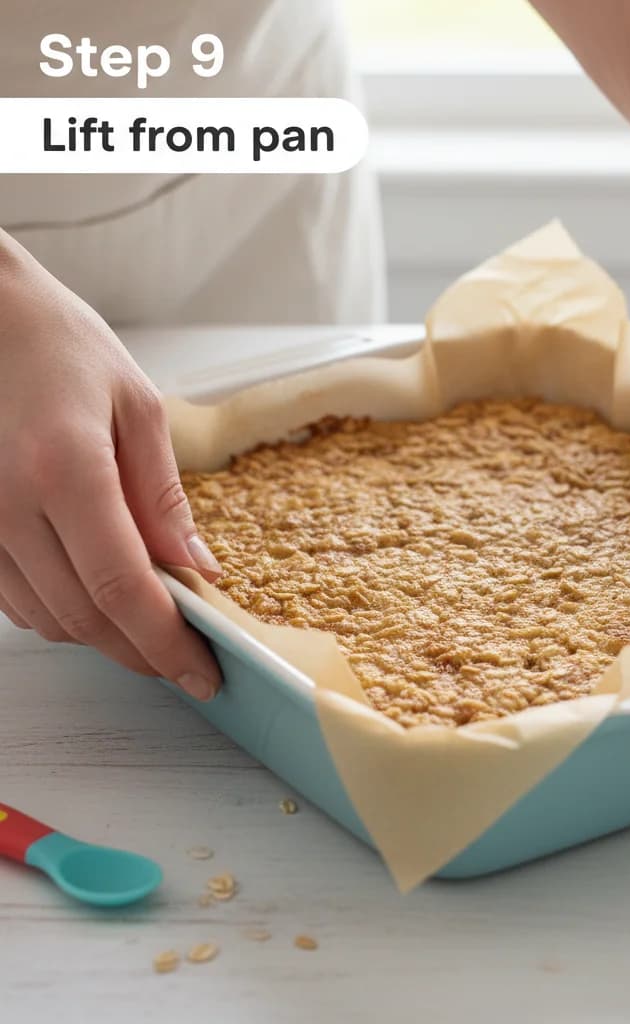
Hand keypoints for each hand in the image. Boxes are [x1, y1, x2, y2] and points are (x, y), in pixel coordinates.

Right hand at [0, 236, 221, 699]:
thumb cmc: (59, 344)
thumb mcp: (137, 406)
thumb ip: (164, 497)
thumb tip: (196, 571)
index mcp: (65, 469)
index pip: (124, 588)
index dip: (167, 644)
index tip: (204, 673)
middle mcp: (6, 505)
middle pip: (84, 617)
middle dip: (142, 652)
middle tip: (187, 661)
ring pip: (44, 618)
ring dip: (103, 637)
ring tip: (151, 628)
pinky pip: (11, 598)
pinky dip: (62, 612)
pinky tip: (97, 596)